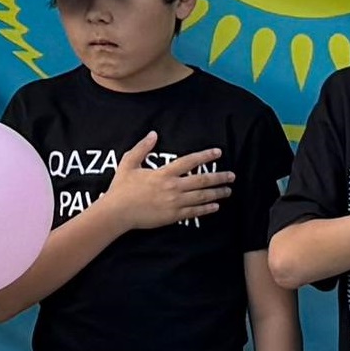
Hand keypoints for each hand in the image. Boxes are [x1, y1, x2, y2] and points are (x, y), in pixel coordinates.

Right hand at [86, 132, 230, 232]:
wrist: (117, 212)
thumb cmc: (121, 188)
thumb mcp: (129, 163)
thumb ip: (142, 148)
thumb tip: (153, 134)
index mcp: (163, 173)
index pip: (189, 162)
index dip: (205, 156)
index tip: (218, 152)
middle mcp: (172, 187)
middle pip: (201, 181)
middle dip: (219, 177)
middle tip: (232, 176)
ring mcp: (174, 203)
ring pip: (201, 197)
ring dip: (217, 193)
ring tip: (228, 191)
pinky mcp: (172, 216)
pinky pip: (193, 212)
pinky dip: (206, 209)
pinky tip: (215, 207)